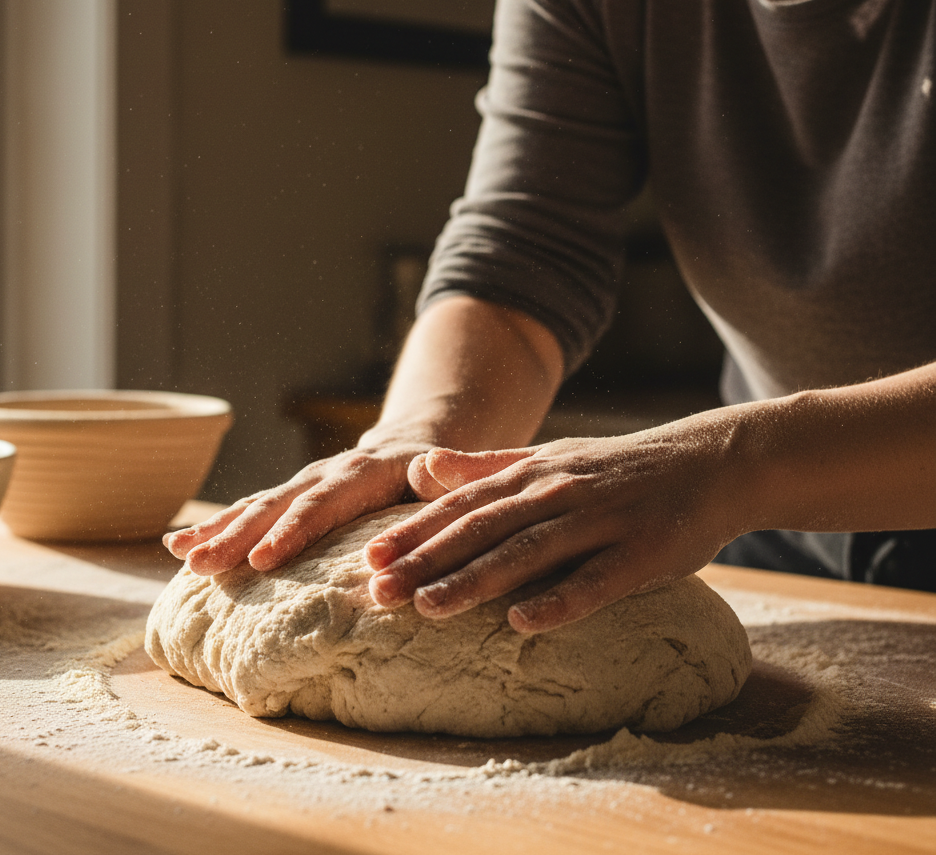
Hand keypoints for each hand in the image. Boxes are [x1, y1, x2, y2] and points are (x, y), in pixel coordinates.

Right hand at [163, 440, 430, 574]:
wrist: (414, 444)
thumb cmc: (438, 476)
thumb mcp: (449, 473)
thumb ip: (444, 475)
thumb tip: (430, 470)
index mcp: (364, 473)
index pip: (324, 504)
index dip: (292, 532)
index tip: (262, 562)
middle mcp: (325, 475)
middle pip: (277, 505)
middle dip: (237, 536)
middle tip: (202, 565)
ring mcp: (302, 485)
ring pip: (254, 507)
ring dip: (217, 531)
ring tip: (181, 555)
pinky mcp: (288, 499)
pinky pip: (248, 511)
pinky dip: (214, 527)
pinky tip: (179, 547)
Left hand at [365, 419, 740, 633]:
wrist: (711, 461)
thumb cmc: (619, 469)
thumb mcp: (551, 459)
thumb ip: (487, 468)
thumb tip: (423, 466)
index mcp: (534, 473)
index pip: (464, 504)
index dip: (416, 531)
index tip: (368, 557)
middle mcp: (560, 492)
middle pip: (484, 529)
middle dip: (428, 560)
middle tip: (378, 591)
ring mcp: (603, 521)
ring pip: (530, 552)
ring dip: (476, 580)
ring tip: (428, 608)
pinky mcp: (644, 552)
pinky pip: (598, 579)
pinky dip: (560, 599)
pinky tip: (523, 621)